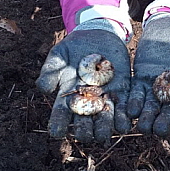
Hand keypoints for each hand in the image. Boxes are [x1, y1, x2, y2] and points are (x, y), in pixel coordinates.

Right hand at [36, 27, 130, 142]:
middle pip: (84, 124)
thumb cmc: (73, 47)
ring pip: (104, 121)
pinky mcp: (122, 92)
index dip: (58, 125)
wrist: (97, 34)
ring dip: (104, 129)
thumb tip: (44, 89)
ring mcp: (104, 98)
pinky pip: (123, 108)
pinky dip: (124, 118)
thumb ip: (50, 71)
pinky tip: (125, 125)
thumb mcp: (59, 55)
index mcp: (67, 97)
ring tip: (104, 135)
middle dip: (84, 132)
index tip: (56, 132)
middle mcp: (86, 103)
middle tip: (85, 135)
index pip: (61, 116)